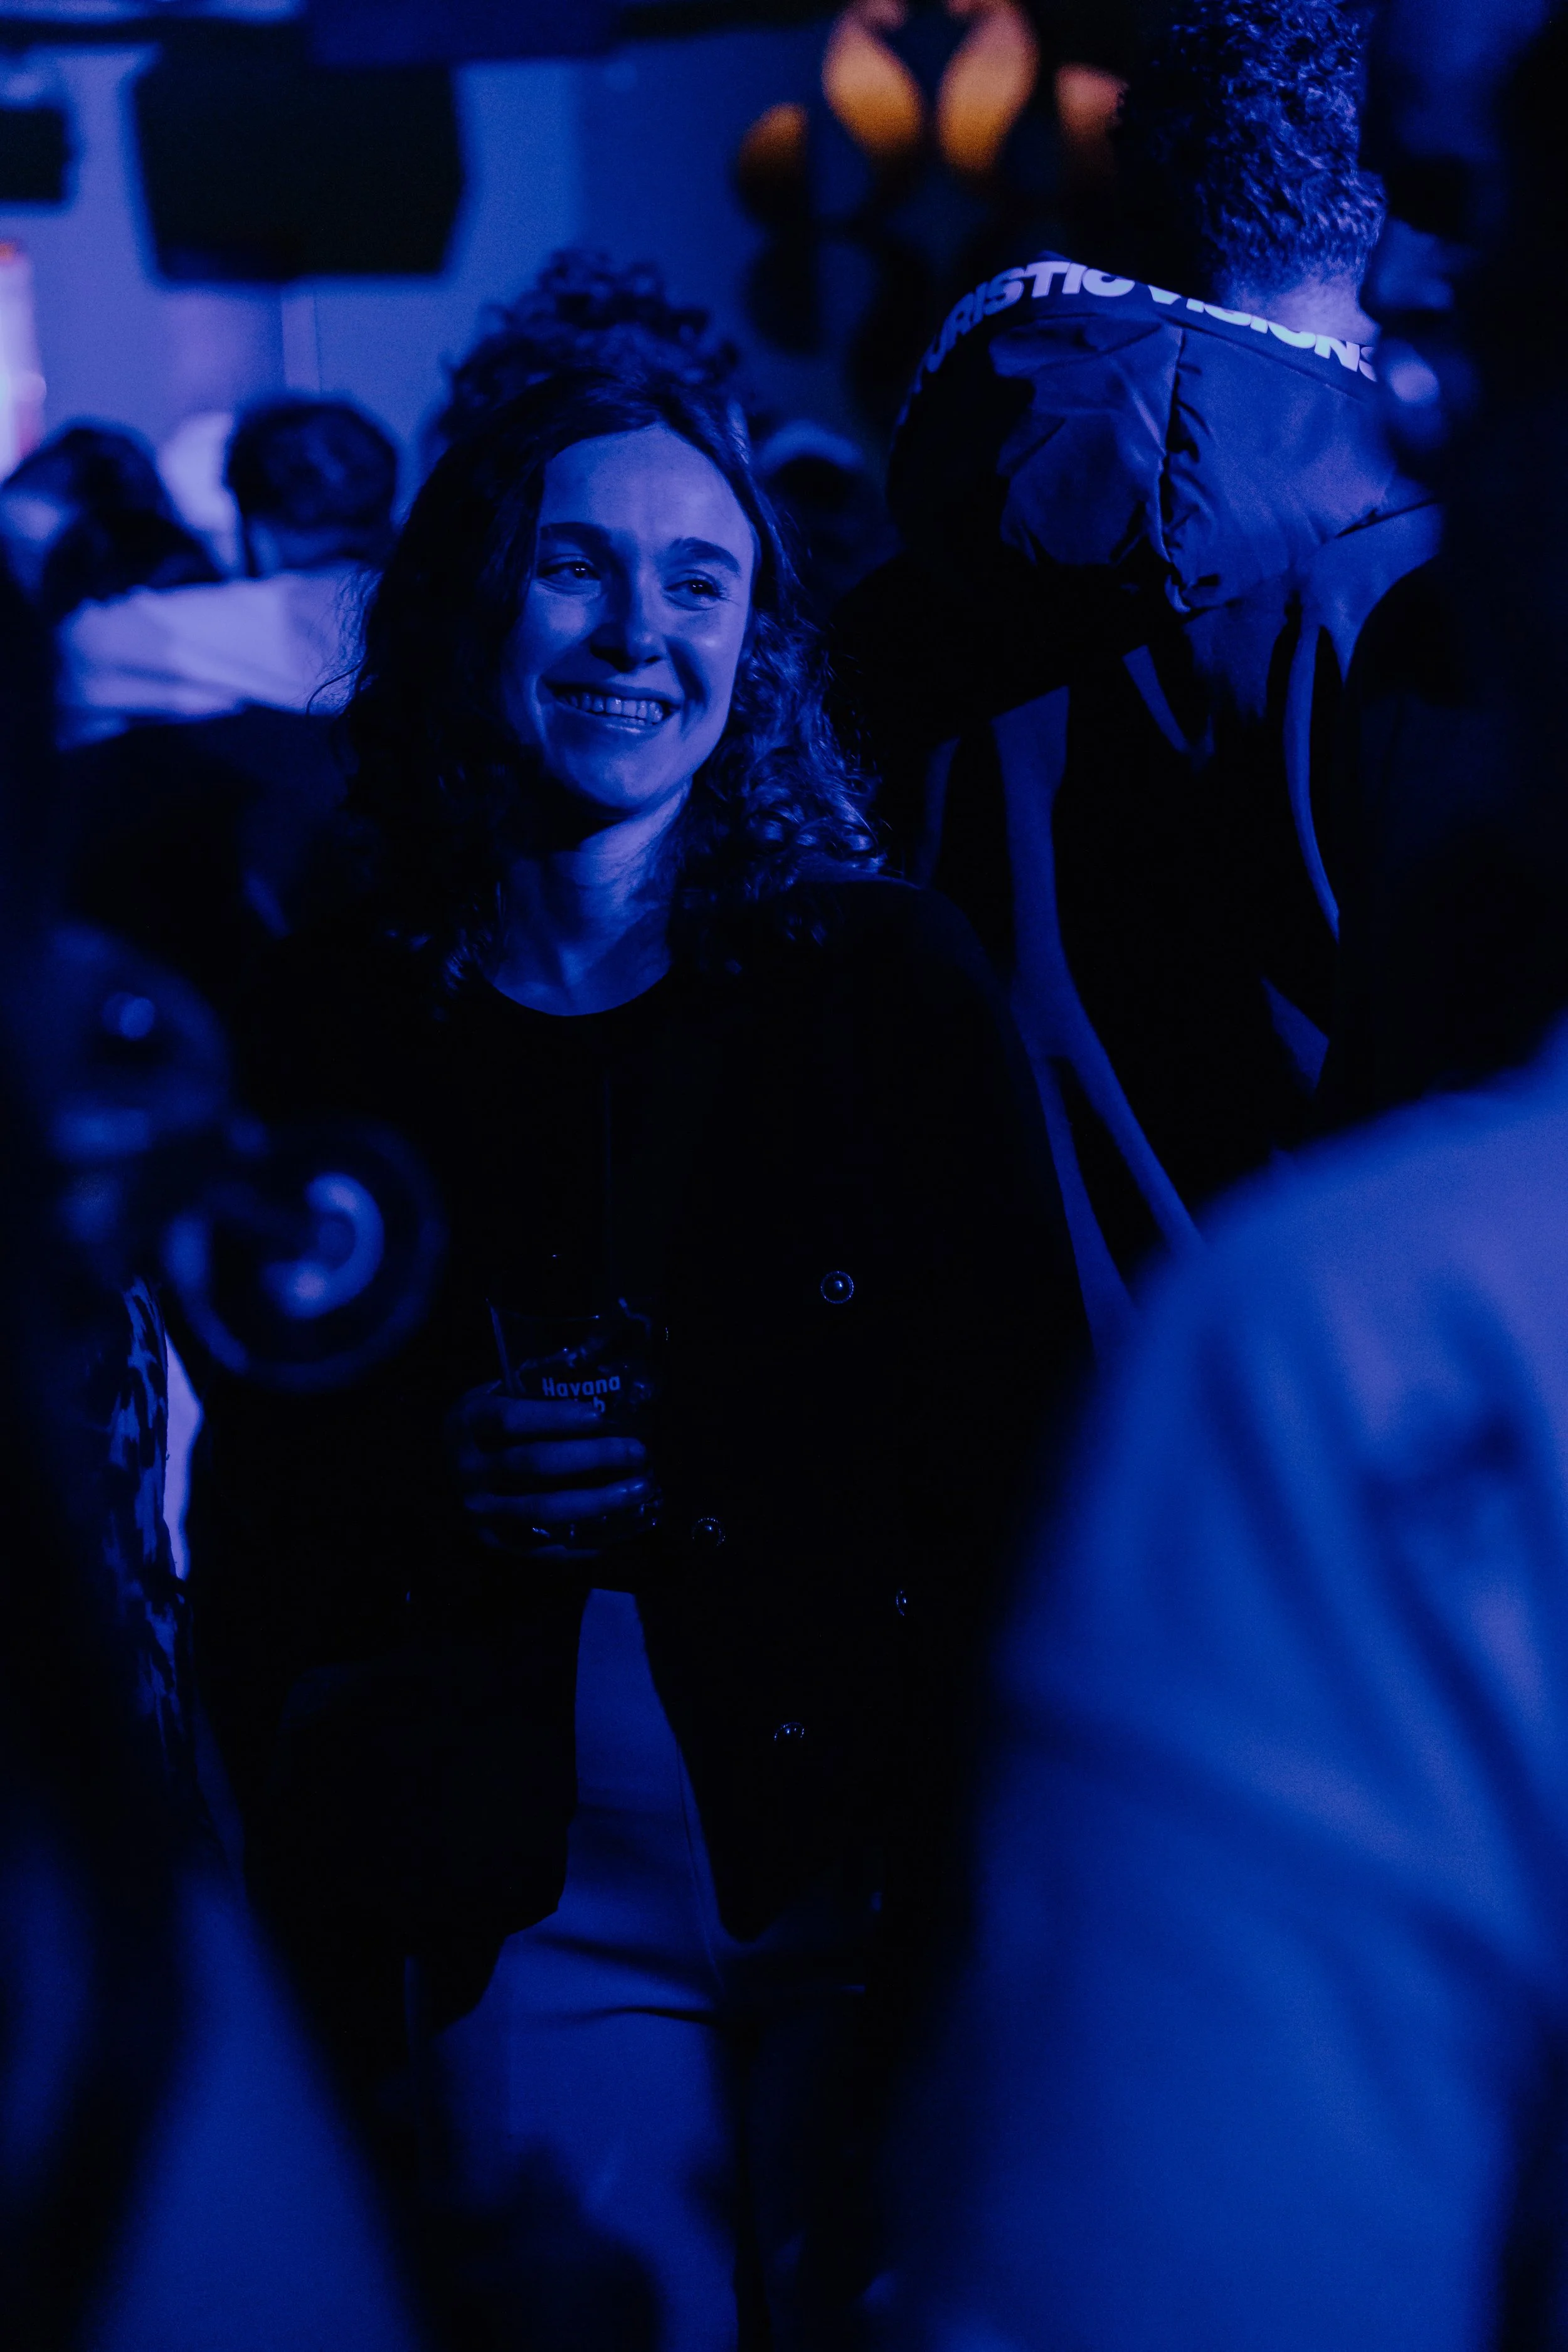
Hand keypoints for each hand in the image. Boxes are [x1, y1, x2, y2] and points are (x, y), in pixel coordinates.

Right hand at [445, 1382, 652, 1558]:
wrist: (434, 1473)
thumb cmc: (480, 1427)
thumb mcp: (489, 1398)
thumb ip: (528, 1392)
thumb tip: (600, 1384)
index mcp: (467, 1423)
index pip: (511, 1420)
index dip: (556, 1417)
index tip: (599, 1415)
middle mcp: (468, 1469)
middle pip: (535, 1464)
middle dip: (593, 1457)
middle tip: (638, 1452)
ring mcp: (478, 1509)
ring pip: (543, 1509)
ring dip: (598, 1501)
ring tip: (640, 1490)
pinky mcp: (491, 1540)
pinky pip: (540, 1546)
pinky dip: (579, 1544)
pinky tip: (616, 1534)